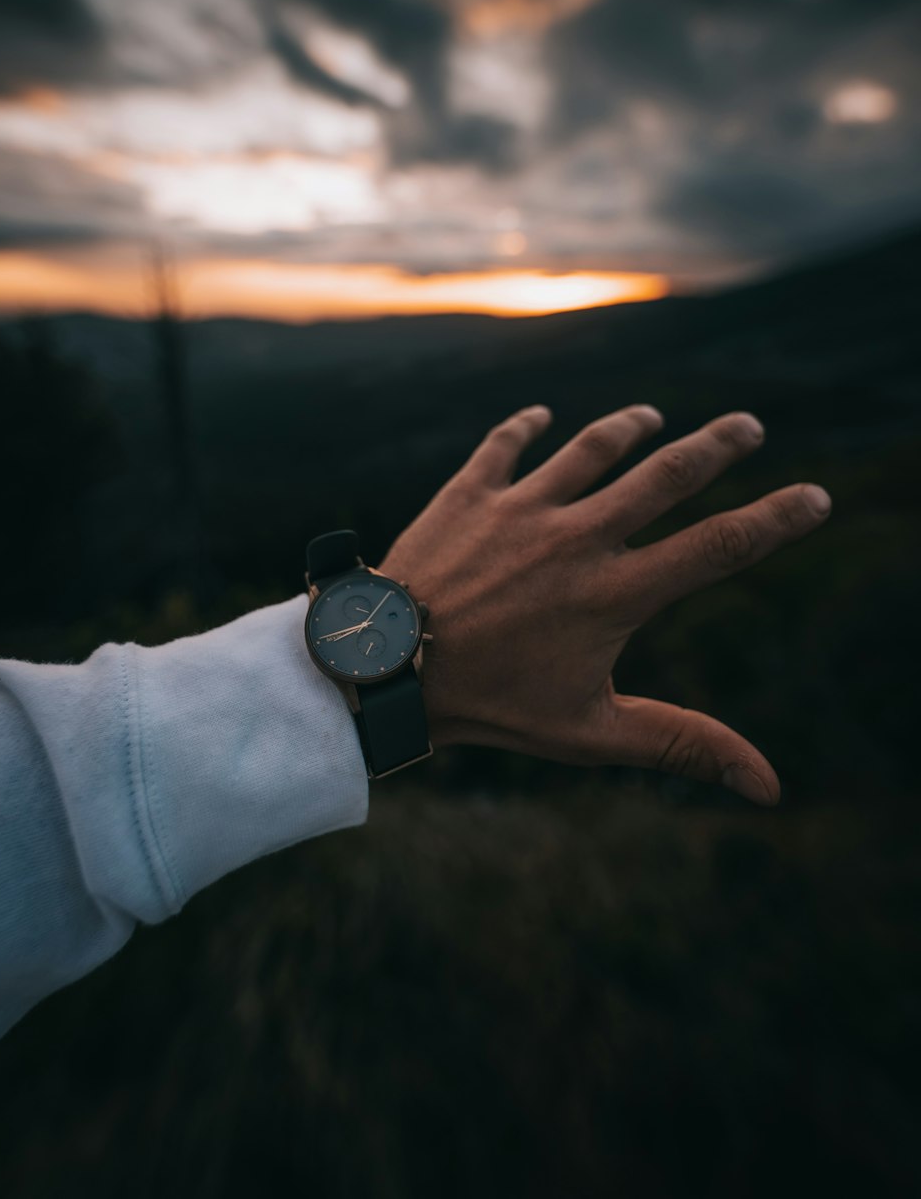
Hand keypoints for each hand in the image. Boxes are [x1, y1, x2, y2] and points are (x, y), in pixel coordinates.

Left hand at [379, 403, 831, 803]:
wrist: (385, 671)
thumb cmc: (492, 707)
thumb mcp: (592, 734)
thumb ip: (681, 744)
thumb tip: (767, 786)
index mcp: (615, 593)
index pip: (718, 546)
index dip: (775, 519)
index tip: (815, 496)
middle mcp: (577, 538)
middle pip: (666, 475)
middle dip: (716, 446)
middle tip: (748, 424)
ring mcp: (521, 508)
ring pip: (591, 449)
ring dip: (627, 427)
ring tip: (651, 416)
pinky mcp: (468, 493)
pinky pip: (505, 445)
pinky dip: (526, 427)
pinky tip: (541, 416)